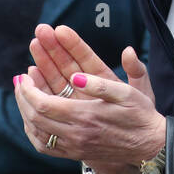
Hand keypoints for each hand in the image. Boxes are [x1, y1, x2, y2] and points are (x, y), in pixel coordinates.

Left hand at [14, 66, 163, 173]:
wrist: (150, 145)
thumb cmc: (140, 115)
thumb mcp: (127, 93)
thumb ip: (100, 84)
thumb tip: (76, 77)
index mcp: (86, 116)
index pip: (43, 104)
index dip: (29, 89)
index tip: (25, 75)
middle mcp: (76, 135)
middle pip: (35, 118)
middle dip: (22, 97)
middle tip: (19, 80)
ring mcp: (74, 147)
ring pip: (37, 132)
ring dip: (24, 112)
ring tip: (22, 95)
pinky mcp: (76, 154)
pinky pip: (45, 146)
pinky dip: (33, 131)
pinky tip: (31, 118)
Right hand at [27, 23, 153, 106]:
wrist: (133, 144)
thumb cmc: (138, 115)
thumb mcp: (142, 92)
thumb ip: (136, 71)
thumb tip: (130, 51)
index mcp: (104, 78)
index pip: (85, 57)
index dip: (74, 43)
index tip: (60, 29)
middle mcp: (86, 87)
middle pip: (65, 64)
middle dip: (52, 48)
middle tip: (40, 31)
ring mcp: (74, 100)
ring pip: (54, 79)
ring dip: (43, 62)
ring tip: (34, 45)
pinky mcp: (66, 114)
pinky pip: (50, 99)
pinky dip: (41, 86)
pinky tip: (32, 73)